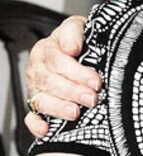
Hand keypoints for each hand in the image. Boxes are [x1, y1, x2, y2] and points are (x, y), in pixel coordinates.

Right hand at [24, 16, 101, 137]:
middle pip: (51, 83)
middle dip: (73, 92)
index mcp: (46, 49)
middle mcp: (38, 70)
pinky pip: (32, 117)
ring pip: (42, 101)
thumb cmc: (80, 39)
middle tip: (92, 98)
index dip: (77, 72)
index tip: (96, 81)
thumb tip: (72, 47)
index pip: (57, 61)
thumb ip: (73, 32)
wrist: (78, 49)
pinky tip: (46, 129)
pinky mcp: (37, 105)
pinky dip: (37, 124)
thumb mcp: (78, 26)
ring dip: (59, 108)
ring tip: (76, 113)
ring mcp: (36, 88)